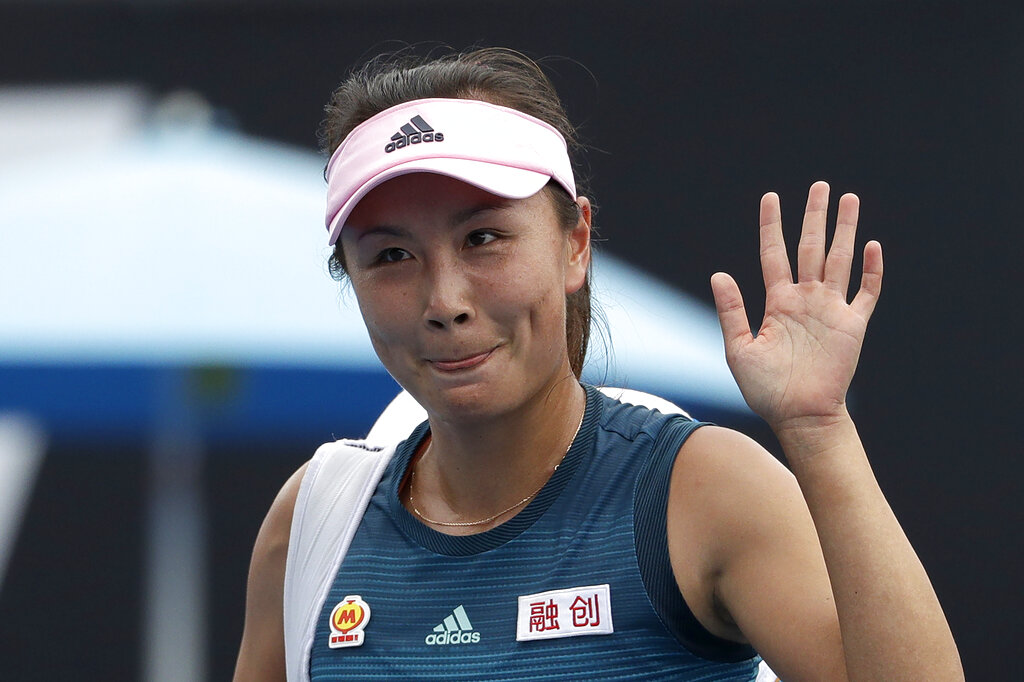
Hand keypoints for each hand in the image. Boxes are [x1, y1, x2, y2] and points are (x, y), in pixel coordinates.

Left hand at [710, 181, 882, 430]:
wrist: (799, 416)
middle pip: (810, 247)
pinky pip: (866, 292)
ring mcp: (831, 310)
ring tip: (848, 199)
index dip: (771, 226)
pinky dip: (871, 270)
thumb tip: (718, 273)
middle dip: (815, 216)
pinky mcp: (853, 325)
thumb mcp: (739, 348)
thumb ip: (731, 310)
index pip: (774, 254)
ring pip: (839, 260)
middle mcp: (805, 300)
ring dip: (844, 230)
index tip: (770, 197)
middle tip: (820, 185)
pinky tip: (871, 245)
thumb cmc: (765, 389)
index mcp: (777, 303)